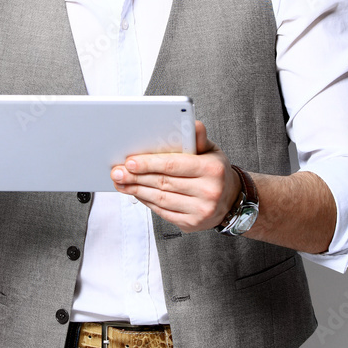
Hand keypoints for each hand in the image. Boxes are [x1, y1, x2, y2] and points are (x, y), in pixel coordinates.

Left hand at [110, 121, 241, 232]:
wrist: (230, 200)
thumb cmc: (214, 170)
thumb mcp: (211, 151)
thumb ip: (197, 138)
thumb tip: (191, 122)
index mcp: (212, 169)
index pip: (174, 165)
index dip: (149, 163)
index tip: (129, 161)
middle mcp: (208, 191)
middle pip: (163, 182)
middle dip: (136, 177)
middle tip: (117, 172)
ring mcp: (200, 210)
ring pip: (160, 198)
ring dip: (136, 190)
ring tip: (121, 182)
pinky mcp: (192, 224)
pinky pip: (163, 211)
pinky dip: (146, 201)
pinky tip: (135, 192)